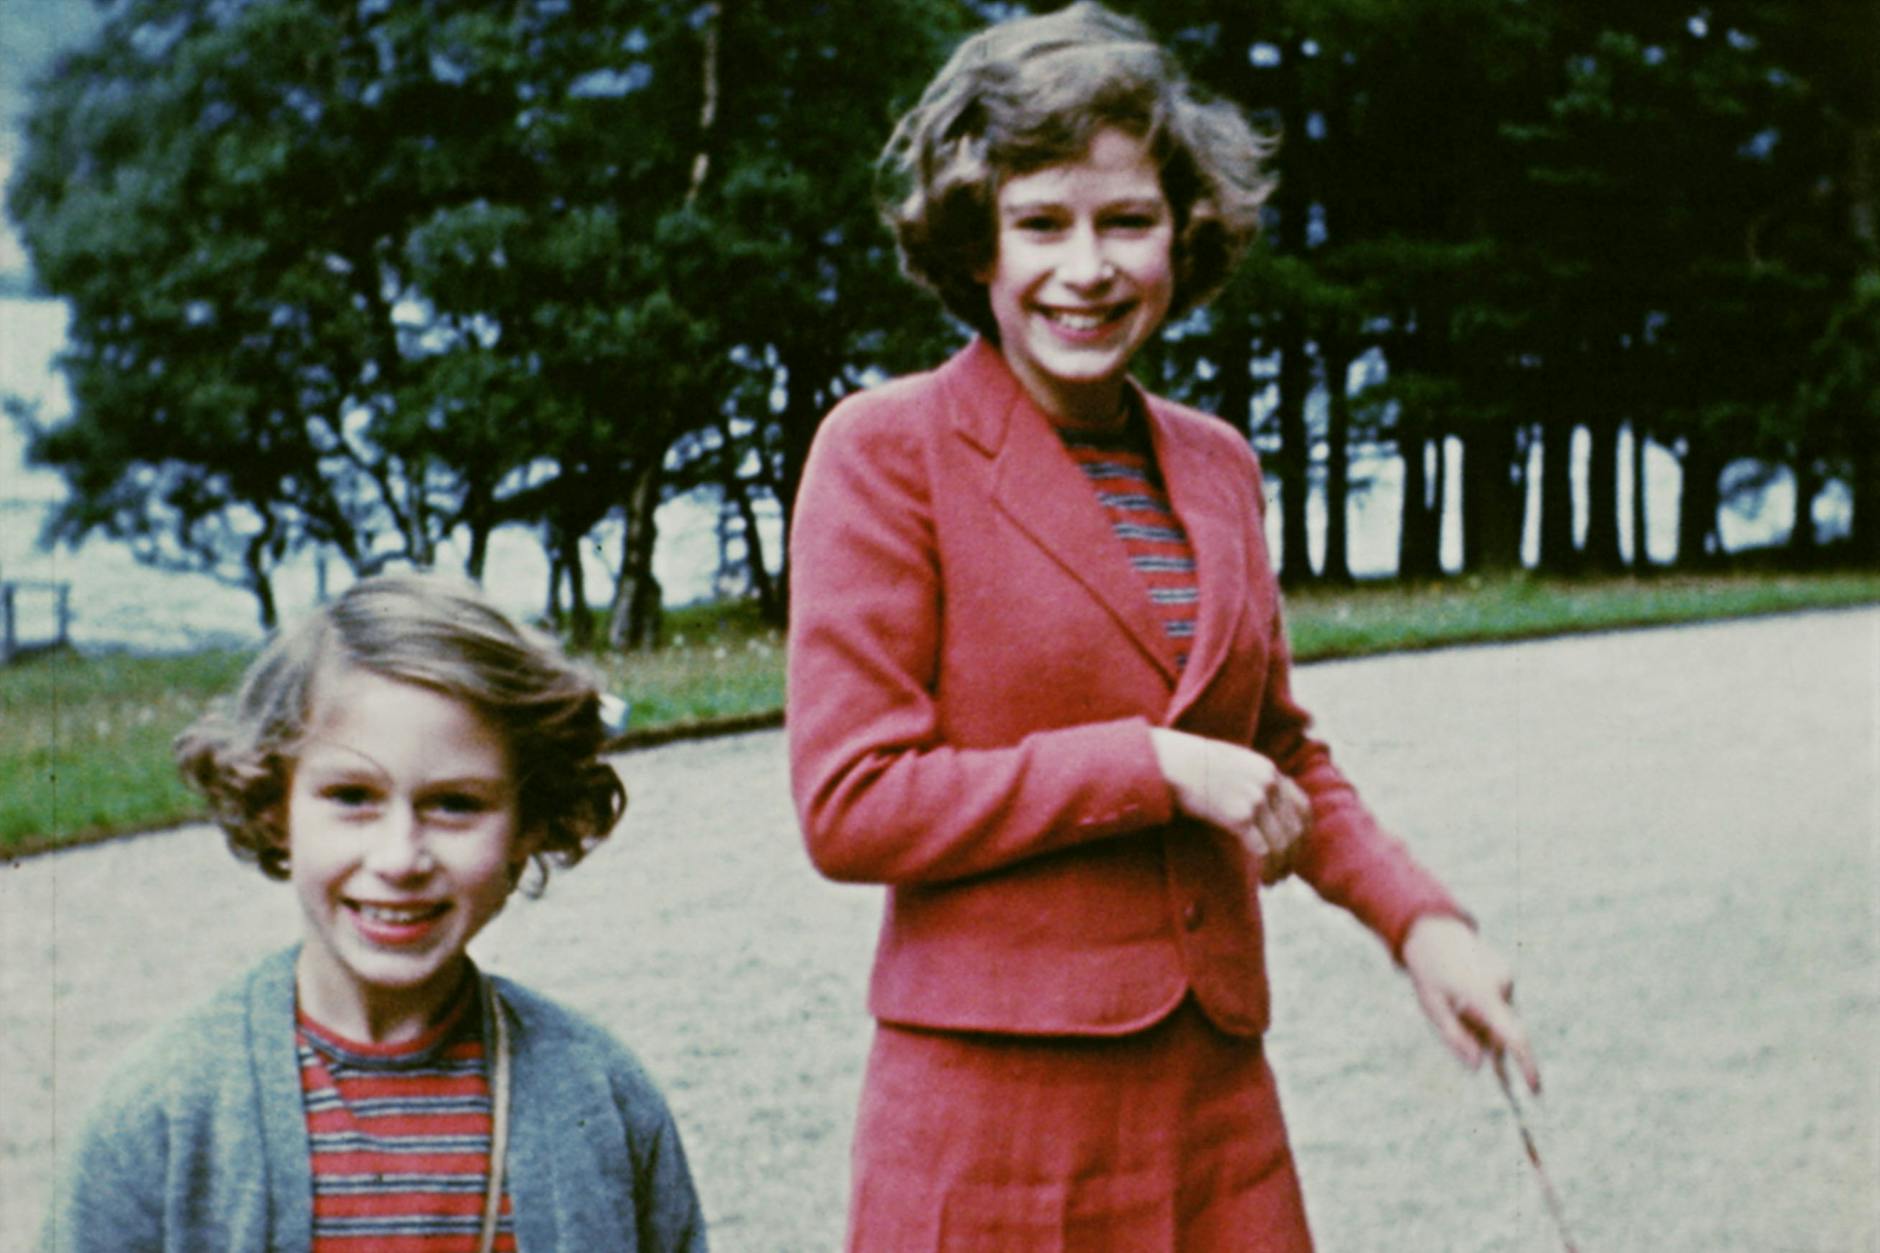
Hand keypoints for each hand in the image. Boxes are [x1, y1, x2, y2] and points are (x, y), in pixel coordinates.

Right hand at [1149, 728, 1310, 882]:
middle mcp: (1268, 782)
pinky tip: (1263, 880)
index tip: (1296, 850)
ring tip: (1273, 881)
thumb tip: (1260, 806)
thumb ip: (1251, 780)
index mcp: (1268, 770)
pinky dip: (1267, 869)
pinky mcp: (1238, 816)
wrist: (1169, 762)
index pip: (1303, 806)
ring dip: (1281, 867)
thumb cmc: (1191, 765)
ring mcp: (1255, 799)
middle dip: (1293, 856)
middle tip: (1284, 873)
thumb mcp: (1231, 764)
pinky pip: (1263, 851)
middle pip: (1295, 828)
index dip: (1304, 833)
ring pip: (1283, 843)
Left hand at [1402, 913, 1540, 1093]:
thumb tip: (1480, 1066)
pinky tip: (1465, 994)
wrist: (1434, 931)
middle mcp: (1501, 985)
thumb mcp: (1434, 1009)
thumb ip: (1457, 1039)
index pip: (1512, 1036)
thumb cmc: (1429, 974)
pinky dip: (1487, 1010)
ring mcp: (1507, 977)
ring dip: (1485, 1025)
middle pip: (1503, 1032)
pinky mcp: (1507, 974)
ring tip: (1456, 1004)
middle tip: (1470, 1041)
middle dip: (1491, 1047)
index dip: (1526, 1065)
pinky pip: (1501, 1004)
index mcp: (1481, 995)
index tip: (1535, 1088)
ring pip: (1502, 1019)